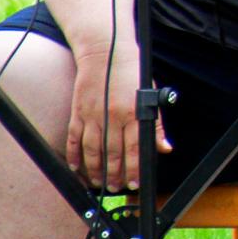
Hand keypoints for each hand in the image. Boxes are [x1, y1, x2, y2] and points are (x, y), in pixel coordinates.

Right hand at [66, 40, 169, 192]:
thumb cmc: (131, 72)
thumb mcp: (150, 95)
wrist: (106, 52)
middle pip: (113, 154)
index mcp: (134, 111)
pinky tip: (77, 167)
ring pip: (92, 151)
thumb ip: (157, 123)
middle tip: (116, 186)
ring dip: (95, 170)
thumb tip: (163, 147)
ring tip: (99, 182)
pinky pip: (74, 139)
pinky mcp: (78, 112)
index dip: (135, 169)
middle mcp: (113, 115)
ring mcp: (93, 115)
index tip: (135, 182)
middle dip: (115, 175)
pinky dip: (74, 156)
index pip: (135, 148)